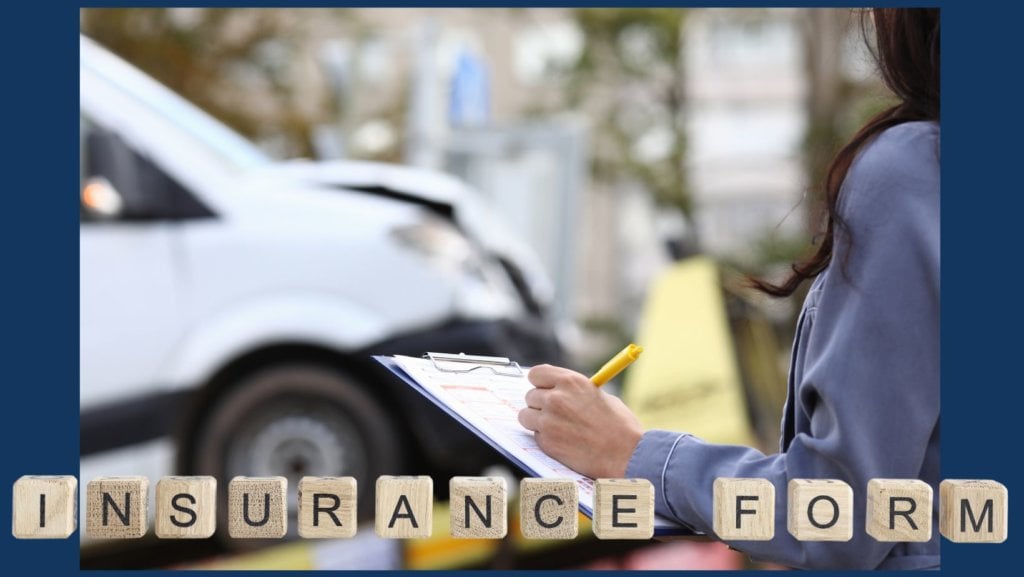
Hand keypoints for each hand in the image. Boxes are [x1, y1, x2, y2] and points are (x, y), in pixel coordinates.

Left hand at [517, 364, 643, 478]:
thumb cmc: (619, 425)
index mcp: (570, 381)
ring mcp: (548, 421)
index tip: (543, 388)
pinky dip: (545, 439)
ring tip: (555, 427)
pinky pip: (535, 436)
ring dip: (536, 421)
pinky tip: (563, 441)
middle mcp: (556, 398)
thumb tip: (558, 390)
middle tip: (554, 412)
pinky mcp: (546, 442)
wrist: (626, 454)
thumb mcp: (598, 395)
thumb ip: (574, 391)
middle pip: (530, 395)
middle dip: (540, 404)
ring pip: (526, 416)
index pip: (536, 374)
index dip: (540, 382)